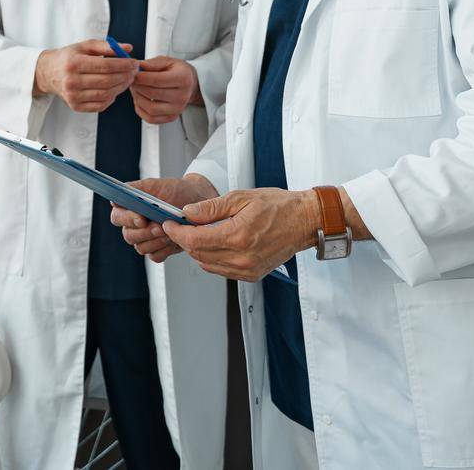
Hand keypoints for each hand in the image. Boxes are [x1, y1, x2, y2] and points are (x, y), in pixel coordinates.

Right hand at [34, 39, 137, 112]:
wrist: (49, 72)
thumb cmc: (70, 57)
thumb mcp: (85, 46)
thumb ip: (107, 46)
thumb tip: (129, 48)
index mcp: (73, 63)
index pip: (105, 66)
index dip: (123, 65)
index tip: (134, 62)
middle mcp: (71, 81)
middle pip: (107, 81)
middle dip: (125, 76)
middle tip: (135, 71)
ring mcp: (72, 96)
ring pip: (105, 95)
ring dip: (121, 88)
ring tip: (128, 79)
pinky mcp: (75, 107)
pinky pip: (100, 105)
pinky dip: (111, 98)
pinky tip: (115, 89)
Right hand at [110, 174, 217, 262]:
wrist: (196, 200)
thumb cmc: (175, 190)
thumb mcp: (156, 184)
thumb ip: (136, 187)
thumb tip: (122, 191)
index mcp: (129, 208)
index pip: (117, 217)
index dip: (127, 219)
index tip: (141, 219)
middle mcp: (134, 226)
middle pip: (129, 236)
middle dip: (146, 232)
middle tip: (161, 226)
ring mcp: (145, 239)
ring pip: (141, 248)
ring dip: (157, 241)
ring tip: (170, 231)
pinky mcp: (158, 250)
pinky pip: (155, 256)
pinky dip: (164, 249)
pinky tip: (173, 239)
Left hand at [128, 57, 199, 123]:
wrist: (190, 83)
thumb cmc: (177, 71)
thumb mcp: (167, 61)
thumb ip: (153, 63)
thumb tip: (139, 66)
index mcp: (183, 79)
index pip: (157, 80)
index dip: (141, 77)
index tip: (133, 74)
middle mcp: (182, 96)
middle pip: (152, 94)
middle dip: (138, 87)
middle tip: (132, 80)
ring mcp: (177, 109)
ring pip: (151, 109)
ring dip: (138, 99)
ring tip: (136, 90)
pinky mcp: (171, 117)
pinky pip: (151, 119)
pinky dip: (141, 110)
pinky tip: (140, 100)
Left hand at [162, 188, 319, 281]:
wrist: (304, 222)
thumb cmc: (278, 206)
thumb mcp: (241, 197)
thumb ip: (211, 207)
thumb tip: (187, 213)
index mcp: (238, 236)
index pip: (194, 240)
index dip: (177, 233)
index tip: (170, 223)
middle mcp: (242, 258)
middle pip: (198, 254)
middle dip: (184, 240)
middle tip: (180, 225)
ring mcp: (247, 269)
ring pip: (207, 264)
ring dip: (197, 250)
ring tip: (196, 233)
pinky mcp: (251, 275)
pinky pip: (221, 270)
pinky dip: (211, 258)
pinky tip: (214, 243)